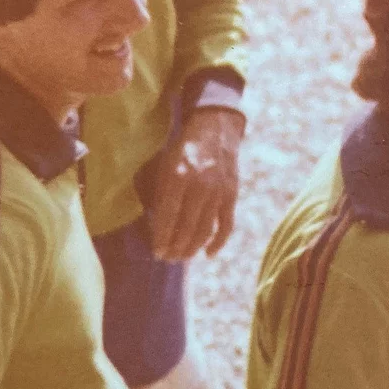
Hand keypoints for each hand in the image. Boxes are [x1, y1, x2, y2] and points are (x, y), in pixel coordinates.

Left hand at [151, 107, 244, 260]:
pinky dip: (218, 242)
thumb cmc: (182, 150)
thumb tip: (156, 225)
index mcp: (179, 176)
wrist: (215, 130)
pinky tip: (208, 253)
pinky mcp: (232, 195)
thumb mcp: (164, 165)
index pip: (169, 216)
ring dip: (193, 247)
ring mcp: (219, 192)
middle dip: (176, 247)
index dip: (163, 237)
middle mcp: (200, 186)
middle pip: (187, 227)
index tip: (157, 252)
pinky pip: (226, 225)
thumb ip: (159, 193)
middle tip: (167, 258)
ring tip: (182, 257)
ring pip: (206, 229)